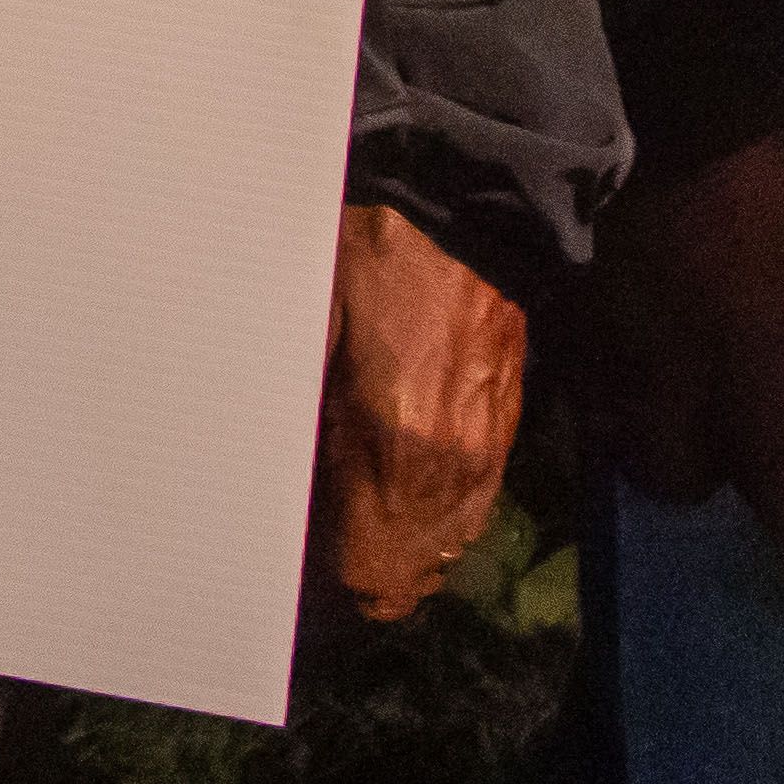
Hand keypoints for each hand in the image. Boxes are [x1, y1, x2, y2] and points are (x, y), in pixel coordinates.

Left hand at [314, 200, 530, 618]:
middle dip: (364, 569)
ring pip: (447, 544)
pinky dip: (435, 509)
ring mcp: (487, 447)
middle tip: (318, 542)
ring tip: (356, 519)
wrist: (460, 200)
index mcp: (393, 442)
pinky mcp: (506, 423)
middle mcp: (450, 463)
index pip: (371, 574)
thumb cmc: (364, 256)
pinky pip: (472, 503)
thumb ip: (297, 427)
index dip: (331, 582)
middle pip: (412, 573)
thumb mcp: (302, 335)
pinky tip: (400, 484)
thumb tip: (277, 491)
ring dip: (403, 543)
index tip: (297, 566)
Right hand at [580, 126, 783, 607]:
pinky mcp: (560, 311)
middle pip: (678, 472)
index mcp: (743, 338)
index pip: (779, 464)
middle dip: (705, 472)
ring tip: (677, 392)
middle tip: (731, 434)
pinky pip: (582, 378)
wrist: (653, 82)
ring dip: (652, 431)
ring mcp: (602, 336)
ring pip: (622, 430)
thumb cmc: (756, 160)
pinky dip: (608, 382)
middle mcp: (667, 357)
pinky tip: (630, 346)